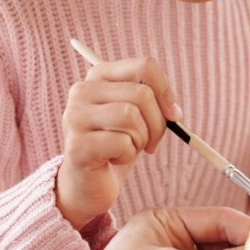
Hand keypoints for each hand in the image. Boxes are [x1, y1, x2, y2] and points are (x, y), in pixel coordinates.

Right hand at [56, 56, 181, 229]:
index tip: (173, 115)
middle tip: (152, 143)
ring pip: (131, 116)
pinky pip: (122, 143)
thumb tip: (174, 112)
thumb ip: (152, 102)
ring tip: (129, 149)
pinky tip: (114, 160)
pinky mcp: (77, 145)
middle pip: (141, 94)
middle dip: (157, 124)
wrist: (87, 184)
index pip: (144, 66)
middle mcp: (82, 91)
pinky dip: (127, 156)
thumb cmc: (115, 146)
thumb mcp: (136, 116)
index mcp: (99, 76)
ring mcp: (75, 117)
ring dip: (141, 140)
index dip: (166, 91)